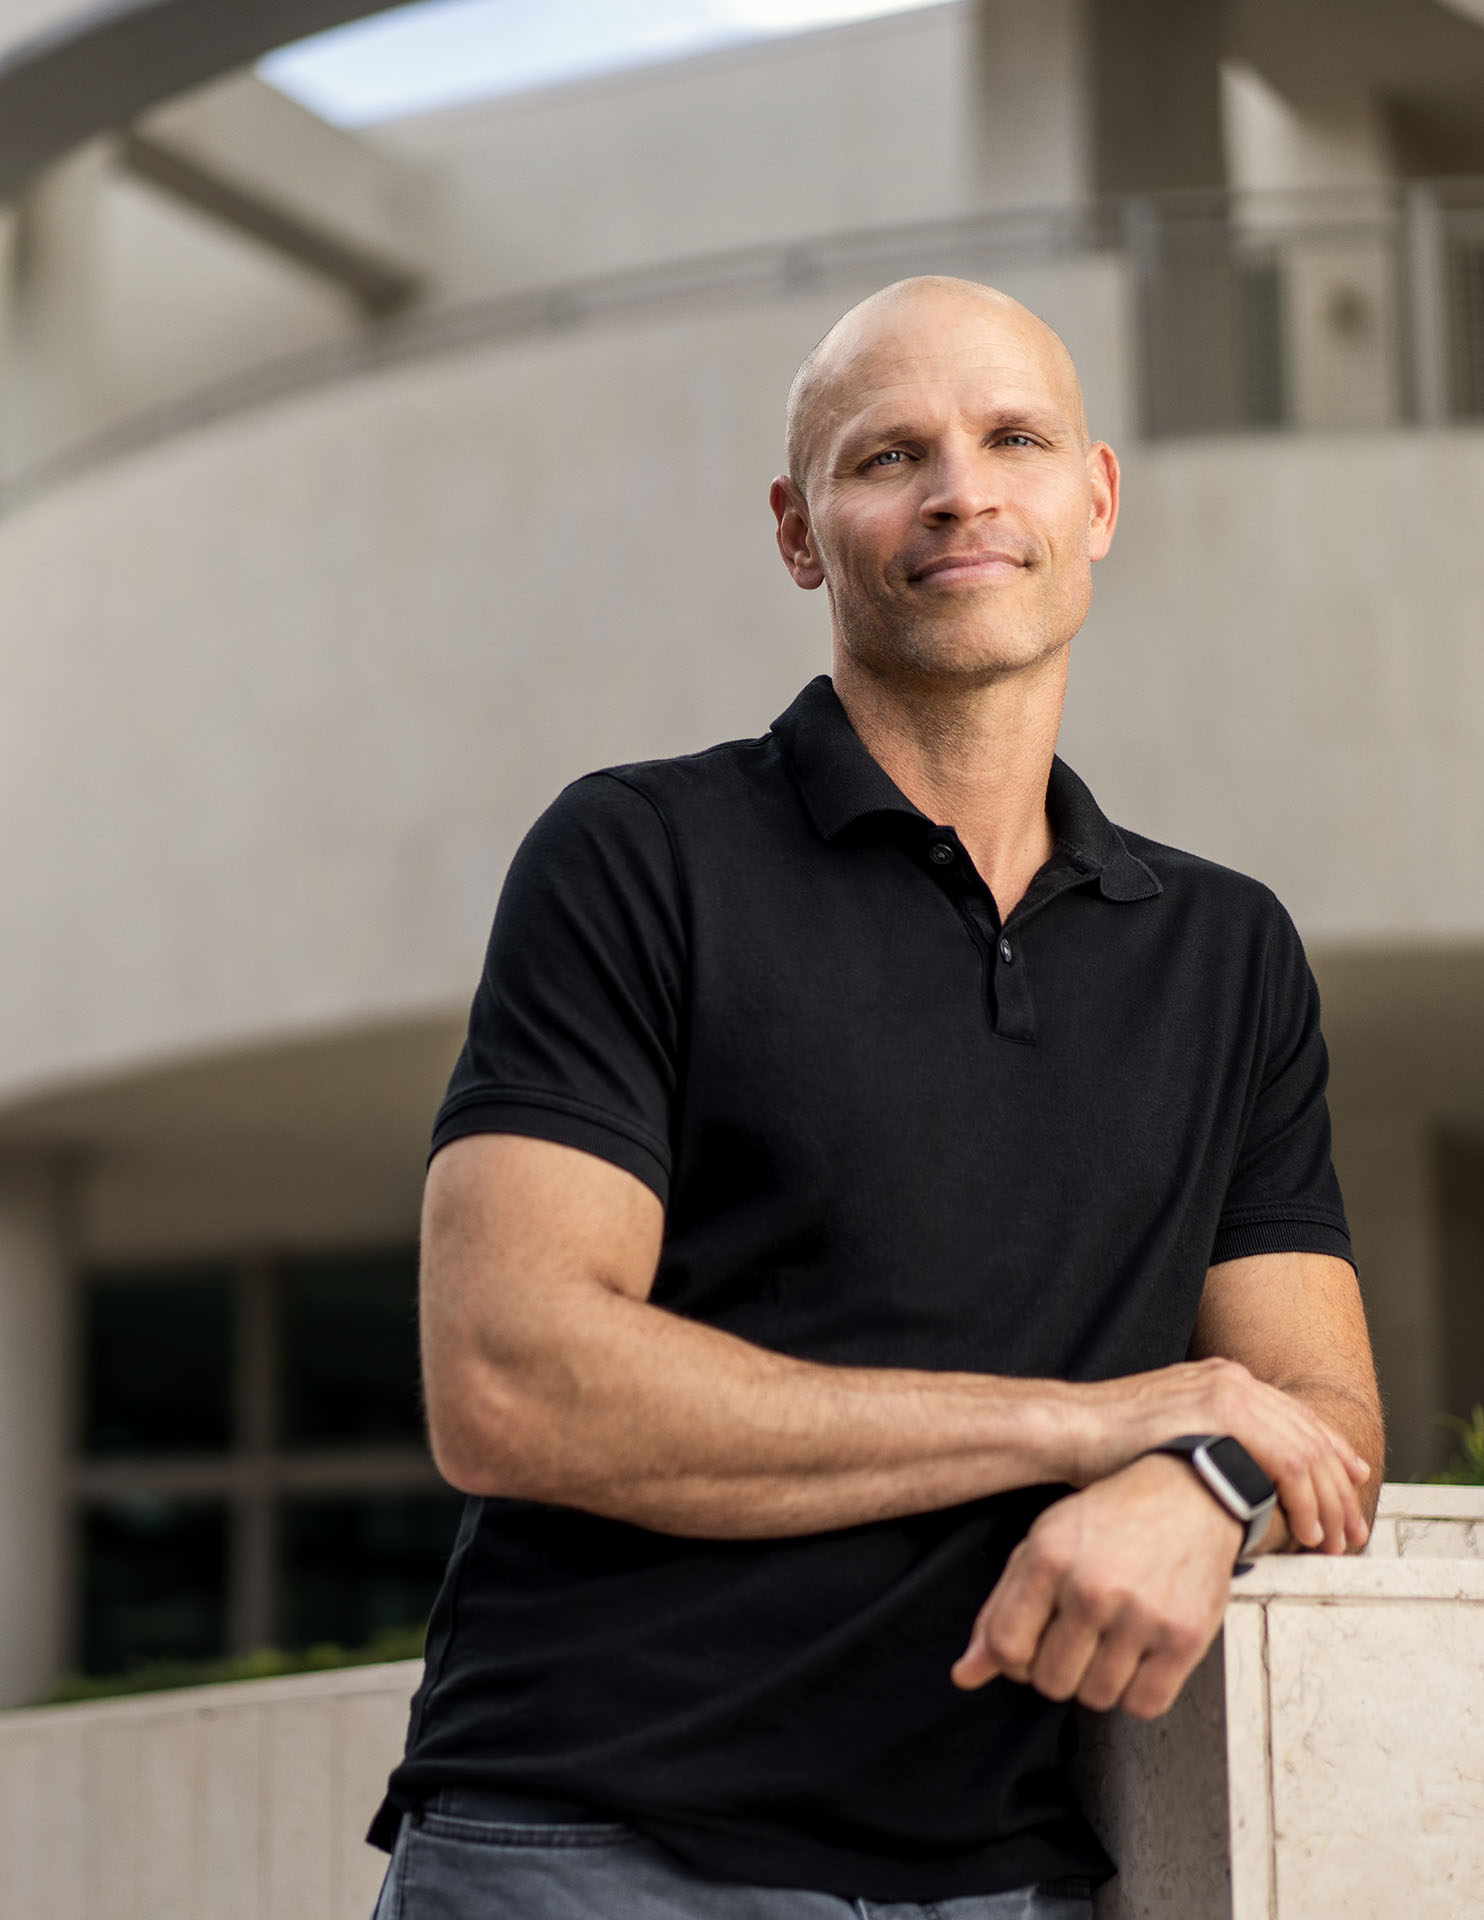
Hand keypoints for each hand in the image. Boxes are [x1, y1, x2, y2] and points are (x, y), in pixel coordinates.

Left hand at [952, 1455, 1242, 1717]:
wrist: (1188, 1495)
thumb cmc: (1110, 1520)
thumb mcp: (1042, 1545)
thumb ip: (999, 1611)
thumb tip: (965, 1675)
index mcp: (1049, 1558)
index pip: (1007, 1648)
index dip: (1012, 1659)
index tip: (1031, 1644)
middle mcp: (1093, 1587)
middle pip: (1050, 1681)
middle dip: (1057, 1668)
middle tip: (1077, 1637)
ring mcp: (1141, 1615)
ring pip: (1096, 1698)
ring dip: (1098, 1680)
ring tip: (1110, 1640)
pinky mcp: (1184, 1638)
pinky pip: (1143, 1704)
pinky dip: (1137, 1692)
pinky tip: (1139, 1655)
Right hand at [1075, 1358, 1370, 1554]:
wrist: (1067, 1430)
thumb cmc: (1104, 1447)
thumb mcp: (1168, 1440)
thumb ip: (1206, 1449)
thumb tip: (1231, 1485)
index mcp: (1220, 1381)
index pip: (1295, 1420)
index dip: (1329, 1459)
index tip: (1349, 1491)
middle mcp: (1231, 1379)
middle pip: (1310, 1436)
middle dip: (1338, 1490)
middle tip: (1349, 1533)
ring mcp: (1227, 1392)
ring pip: (1307, 1451)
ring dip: (1327, 1503)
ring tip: (1330, 1542)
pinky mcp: (1222, 1415)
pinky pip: (1287, 1461)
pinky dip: (1304, 1500)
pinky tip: (1303, 1530)